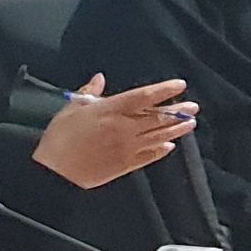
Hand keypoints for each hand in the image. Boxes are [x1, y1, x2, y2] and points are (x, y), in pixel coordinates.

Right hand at [28, 76, 192, 189]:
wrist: (56, 171)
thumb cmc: (60, 137)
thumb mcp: (72, 108)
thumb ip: (89, 92)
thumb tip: (99, 79)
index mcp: (110, 110)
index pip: (144, 97)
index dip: (164, 90)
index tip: (179, 85)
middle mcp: (123, 128)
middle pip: (157, 117)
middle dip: (178, 111)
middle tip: (193, 107)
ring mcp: (127, 147)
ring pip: (158, 136)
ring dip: (176, 130)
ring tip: (190, 124)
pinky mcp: (126, 165)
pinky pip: (149, 156)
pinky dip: (161, 150)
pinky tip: (170, 146)